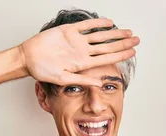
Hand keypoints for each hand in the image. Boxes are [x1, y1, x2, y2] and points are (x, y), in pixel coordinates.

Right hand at [18, 18, 139, 86]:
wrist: (28, 58)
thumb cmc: (42, 71)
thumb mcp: (63, 78)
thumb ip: (82, 79)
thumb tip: (99, 83)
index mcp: (83, 63)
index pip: (107, 58)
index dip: (120, 54)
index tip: (133, 51)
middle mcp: (82, 52)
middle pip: (107, 46)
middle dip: (123, 43)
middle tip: (137, 40)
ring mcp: (76, 41)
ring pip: (100, 35)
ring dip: (114, 34)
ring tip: (128, 32)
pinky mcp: (68, 31)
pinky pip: (86, 26)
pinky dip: (97, 23)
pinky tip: (109, 23)